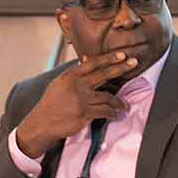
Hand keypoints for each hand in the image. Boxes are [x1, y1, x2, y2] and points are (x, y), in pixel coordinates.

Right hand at [15, 50, 141, 157]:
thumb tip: (85, 59)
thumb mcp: (59, 84)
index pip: (93, 63)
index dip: (108, 58)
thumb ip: (74, 73)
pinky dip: (113, 113)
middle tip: (134, 63)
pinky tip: (116, 115)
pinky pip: (105, 111)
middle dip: (121, 68)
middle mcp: (77, 85)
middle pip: (104, 74)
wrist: (42, 122)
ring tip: (124, 106)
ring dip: (119, 102)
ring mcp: (82, 99)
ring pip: (108, 97)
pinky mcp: (85, 113)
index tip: (122, 55)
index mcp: (71, 76)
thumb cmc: (51, 103)